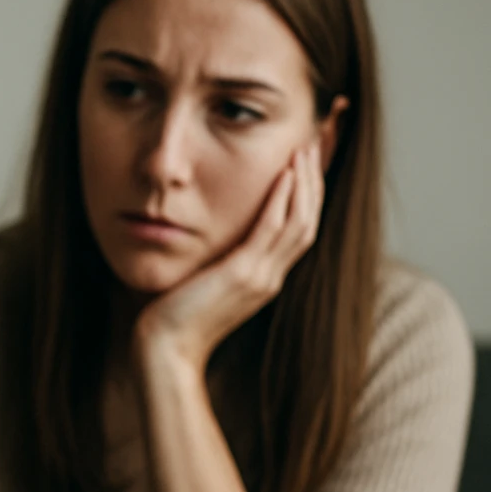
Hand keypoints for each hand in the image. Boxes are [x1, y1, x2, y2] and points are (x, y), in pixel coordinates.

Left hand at [133, 142, 323, 371]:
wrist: (166, 352)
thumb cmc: (174, 318)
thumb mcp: (205, 282)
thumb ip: (219, 260)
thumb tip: (213, 235)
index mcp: (266, 277)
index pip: (300, 225)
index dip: (311, 190)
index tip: (313, 154)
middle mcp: (271, 276)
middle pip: (310, 218)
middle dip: (318, 178)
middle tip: (324, 139)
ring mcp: (261, 277)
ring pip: (300, 221)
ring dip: (305, 181)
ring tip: (306, 146)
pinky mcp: (243, 275)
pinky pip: (272, 230)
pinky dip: (283, 199)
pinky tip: (286, 173)